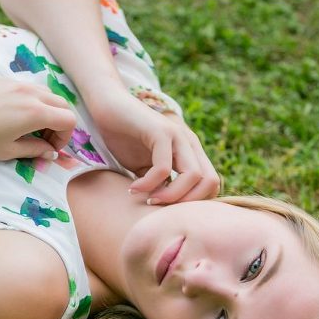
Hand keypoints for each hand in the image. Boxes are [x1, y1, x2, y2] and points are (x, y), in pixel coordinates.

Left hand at [0, 78, 76, 161]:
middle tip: (43, 139)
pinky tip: (9, 115)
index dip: (65, 137)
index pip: (68, 119)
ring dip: (45, 109)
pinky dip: (28, 100)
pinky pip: (24, 87)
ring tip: (27, 127)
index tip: (50, 148)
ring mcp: (13, 83)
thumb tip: (49, 152)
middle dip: (59, 123)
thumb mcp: (6, 151)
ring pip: (43, 92)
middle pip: (61, 103)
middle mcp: (29, 93)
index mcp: (35, 112)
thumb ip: (34, 150)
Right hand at [88, 90, 219, 203]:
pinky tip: (133, 188)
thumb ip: (161, 185)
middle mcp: (189, 143)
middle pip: (210, 182)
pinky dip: (149, 184)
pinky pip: (164, 167)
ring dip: (170, 196)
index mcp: (191, 152)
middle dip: (187, 203)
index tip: (168, 211)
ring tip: (148, 200)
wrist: (107, 107)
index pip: (211, 184)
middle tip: (160, 209)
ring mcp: (177, 135)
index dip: (194, 203)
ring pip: (193, 175)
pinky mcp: (160, 131)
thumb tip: (168, 211)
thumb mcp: (146, 168)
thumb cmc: (125, 138)